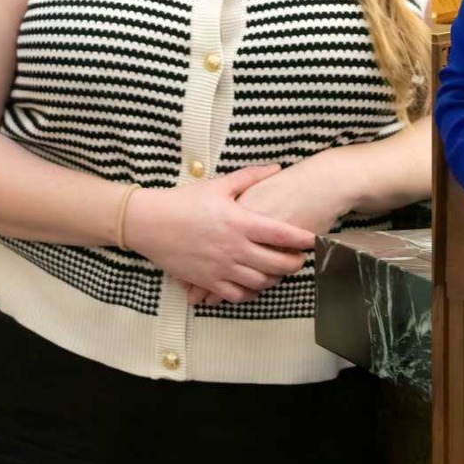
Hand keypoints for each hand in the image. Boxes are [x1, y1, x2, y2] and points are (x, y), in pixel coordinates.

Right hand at [124, 165, 313, 304]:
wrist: (149, 223)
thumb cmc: (183, 201)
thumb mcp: (218, 185)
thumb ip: (250, 177)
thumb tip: (276, 167)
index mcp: (239, 222)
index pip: (282, 234)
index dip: (303, 239)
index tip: (314, 239)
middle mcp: (234, 248)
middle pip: (278, 263)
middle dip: (295, 263)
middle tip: (299, 258)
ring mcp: (222, 268)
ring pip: (261, 282)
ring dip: (275, 278)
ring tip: (278, 270)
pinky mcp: (208, 281)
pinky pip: (238, 295)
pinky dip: (251, 292)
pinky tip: (253, 283)